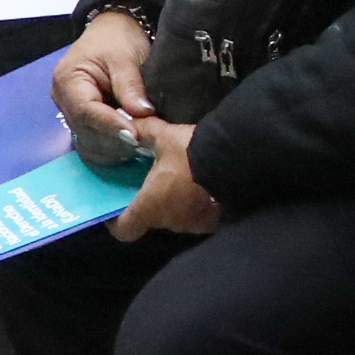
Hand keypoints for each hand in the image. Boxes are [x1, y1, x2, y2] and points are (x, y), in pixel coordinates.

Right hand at [54, 9, 155, 164]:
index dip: (109, 125)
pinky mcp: (85, 121)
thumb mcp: (125, 56)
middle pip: (86, 130)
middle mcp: (64, 100)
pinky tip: (134, 144)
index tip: (134, 134)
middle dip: (116, 138)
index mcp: (67, 79)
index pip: (85, 110)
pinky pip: (96, 142)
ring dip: (116, 146)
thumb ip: (131, 85)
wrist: (113, 31)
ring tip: (144, 143)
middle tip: (147, 141)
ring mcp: (72, 113)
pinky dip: (114, 146)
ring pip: (91, 141)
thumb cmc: (117, 38)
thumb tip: (142, 113)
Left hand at [110, 116, 222, 242]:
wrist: (238, 162)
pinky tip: (202, 186)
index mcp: (150, 207)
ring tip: (180, 181)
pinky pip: (198, 216)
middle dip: (150, 204)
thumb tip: (128, 125)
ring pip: (176, 217)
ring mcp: (194, 225)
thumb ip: (143, 132)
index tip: (117, 206)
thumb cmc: (192, 154)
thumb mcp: (164, 136)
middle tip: (152, 183)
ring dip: (175, 204)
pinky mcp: (215, 222)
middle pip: (151, 220)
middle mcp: (170, 222)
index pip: (124, 230)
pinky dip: (196, 205)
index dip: (116, 221)